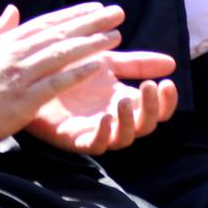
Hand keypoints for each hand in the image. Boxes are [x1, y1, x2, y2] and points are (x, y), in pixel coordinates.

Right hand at [0, 3, 130, 152]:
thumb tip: (13, 9)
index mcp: (9, 43)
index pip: (47, 23)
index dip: (75, 14)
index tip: (98, 7)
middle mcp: (16, 54)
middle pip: (60, 33)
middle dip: (91, 22)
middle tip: (118, 13)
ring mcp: (20, 75)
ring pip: (62, 54)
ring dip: (91, 43)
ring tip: (115, 37)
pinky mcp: (24, 99)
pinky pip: (56, 83)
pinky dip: (77, 73)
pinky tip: (98, 66)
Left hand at [26, 51, 178, 153]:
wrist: (35, 74)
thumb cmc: (70, 68)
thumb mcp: (107, 61)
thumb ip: (137, 64)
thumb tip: (172, 63)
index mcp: (126, 100)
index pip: (157, 109)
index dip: (166, 101)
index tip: (167, 83)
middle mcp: (115, 118)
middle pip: (145, 125)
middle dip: (151, 109)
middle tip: (150, 87)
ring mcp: (96, 130)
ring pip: (123, 139)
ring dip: (128, 121)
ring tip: (123, 100)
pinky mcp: (75, 139)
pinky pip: (94, 145)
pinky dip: (102, 134)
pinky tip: (104, 117)